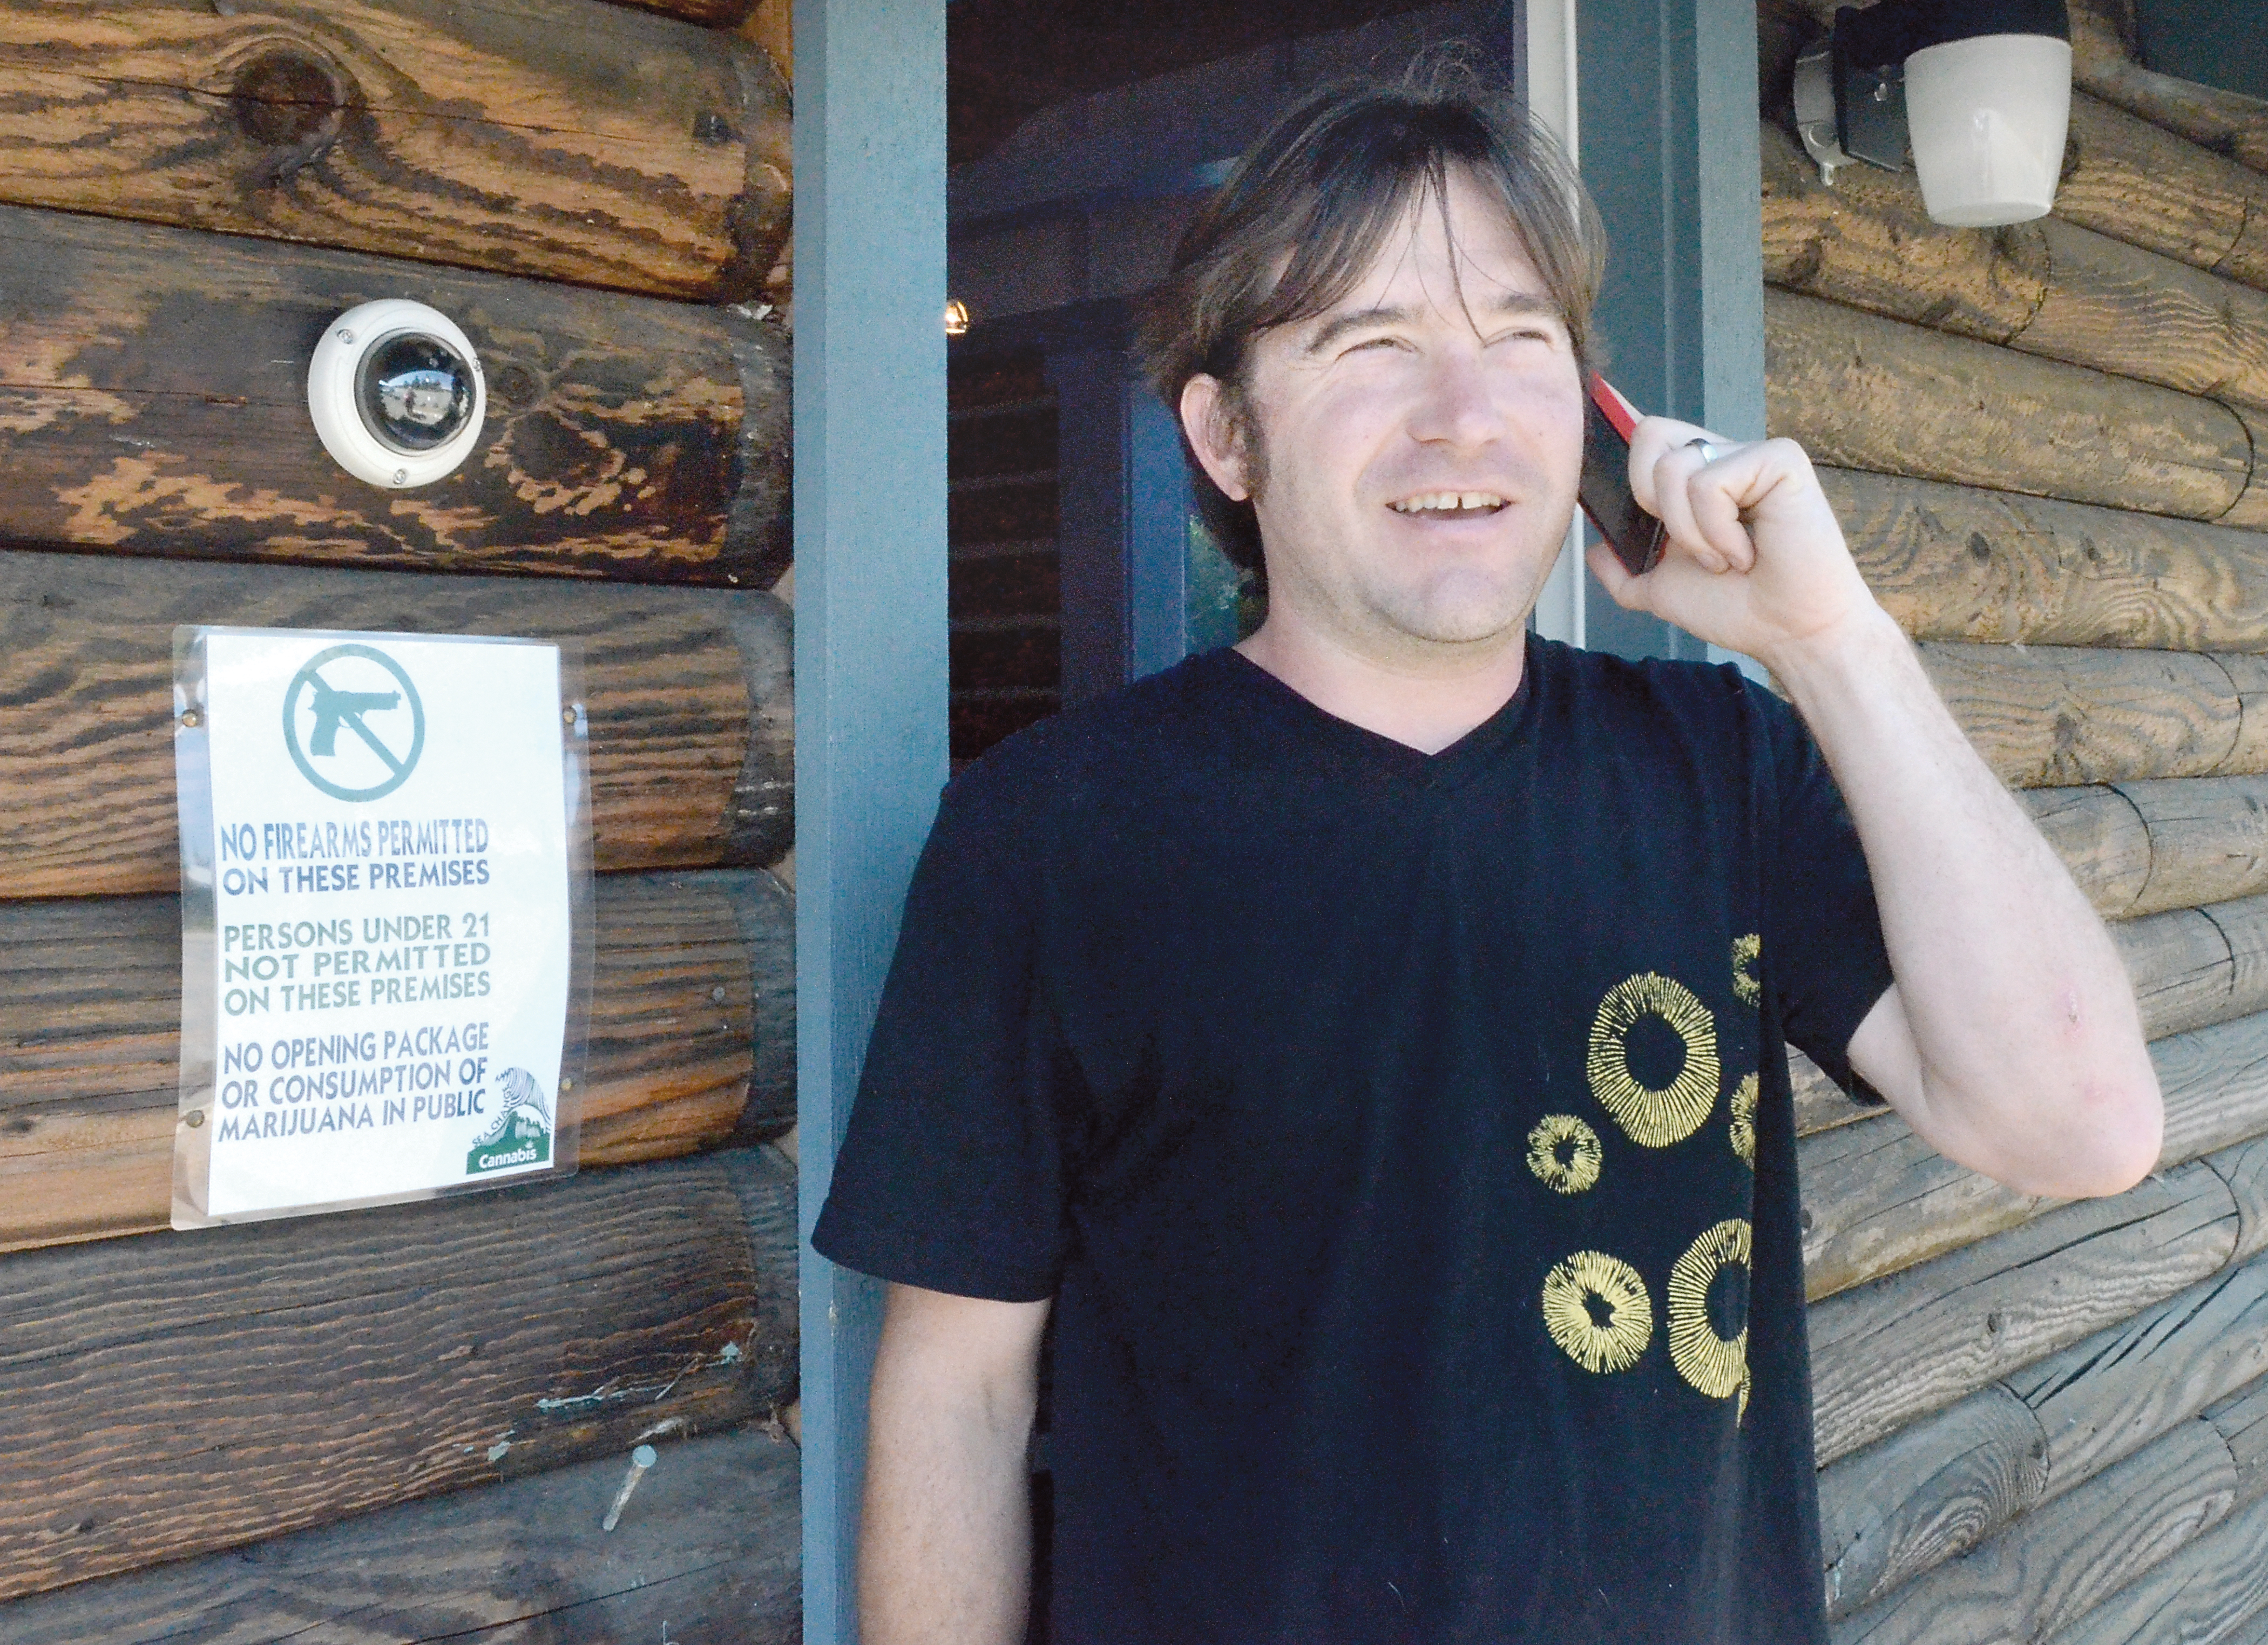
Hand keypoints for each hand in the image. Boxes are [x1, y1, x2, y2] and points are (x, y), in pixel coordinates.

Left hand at [1586, 417, 1886, 670]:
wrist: (1788, 635)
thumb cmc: (1738, 609)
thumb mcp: (1662, 591)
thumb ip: (1624, 571)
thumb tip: (1592, 550)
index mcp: (1697, 478)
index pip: (1649, 435)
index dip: (1620, 421)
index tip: (1603, 403)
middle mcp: (1723, 457)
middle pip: (1650, 434)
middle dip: (1648, 499)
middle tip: (1685, 543)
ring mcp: (1753, 454)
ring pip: (1674, 468)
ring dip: (1690, 533)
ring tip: (1725, 559)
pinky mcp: (1780, 460)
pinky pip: (1710, 484)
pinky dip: (1718, 532)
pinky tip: (1748, 553)